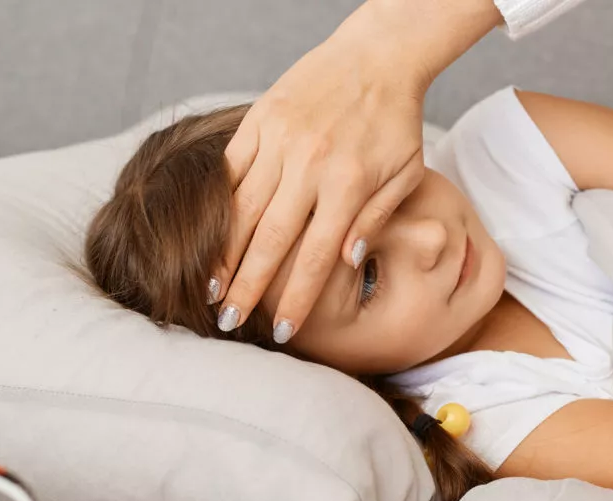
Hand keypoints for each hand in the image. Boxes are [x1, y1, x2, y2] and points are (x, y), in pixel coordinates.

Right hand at [214, 5, 431, 341]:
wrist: (377, 56)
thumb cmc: (395, 122)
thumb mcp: (405, 174)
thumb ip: (376, 219)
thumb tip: (348, 264)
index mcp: (348, 184)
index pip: (317, 257)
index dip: (297, 299)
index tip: (283, 333)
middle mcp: (309, 165)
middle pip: (270, 241)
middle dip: (248, 287)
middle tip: (228, 322)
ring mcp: (279, 140)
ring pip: (241, 208)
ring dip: (223, 254)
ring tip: (209, 289)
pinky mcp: (260, 120)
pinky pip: (229, 169)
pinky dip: (216, 206)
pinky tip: (206, 236)